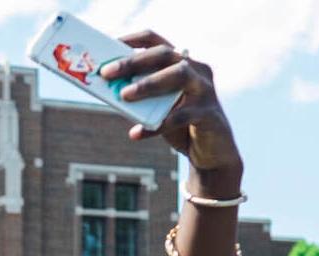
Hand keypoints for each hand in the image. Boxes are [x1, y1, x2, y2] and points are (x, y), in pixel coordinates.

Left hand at [100, 31, 242, 180]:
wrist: (211, 152)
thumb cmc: (180, 125)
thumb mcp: (158, 107)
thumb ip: (140, 97)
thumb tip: (110, 90)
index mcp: (181, 63)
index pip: (156, 41)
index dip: (132, 39)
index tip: (110, 44)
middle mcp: (197, 70)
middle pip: (165, 54)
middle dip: (133, 61)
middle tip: (107, 72)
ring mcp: (205, 90)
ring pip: (179, 75)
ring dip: (149, 84)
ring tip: (124, 95)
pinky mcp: (209, 113)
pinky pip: (181, 116)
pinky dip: (157, 126)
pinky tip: (136, 133)